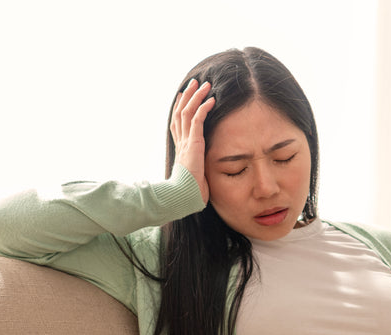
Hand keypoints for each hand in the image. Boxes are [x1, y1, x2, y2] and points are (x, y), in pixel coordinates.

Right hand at [170, 79, 214, 203]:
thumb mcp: (196, 176)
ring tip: (205, 84)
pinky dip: (204, 108)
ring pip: (188, 112)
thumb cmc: (190, 192)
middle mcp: (181, 142)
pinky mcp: (193, 143)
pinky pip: (197, 120)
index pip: (178, 123)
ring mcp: (185, 142)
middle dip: (188, 96)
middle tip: (194, 83)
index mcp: (181, 149)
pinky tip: (211, 100)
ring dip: (196, 97)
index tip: (184, 96)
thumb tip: (205, 175)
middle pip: (181, 113)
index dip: (180, 108)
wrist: (183, 196)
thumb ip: (200, 169)